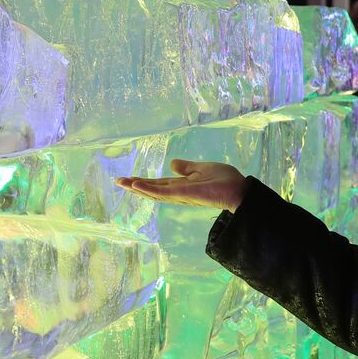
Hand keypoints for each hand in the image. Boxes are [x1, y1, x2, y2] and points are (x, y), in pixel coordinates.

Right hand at [115, 159, 248, 211]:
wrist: (239, 190)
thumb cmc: (225, 180)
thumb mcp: (202, 168)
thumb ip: (187, 168)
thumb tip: (172, 163)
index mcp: (182, 185)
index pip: (159, 184)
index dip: (144, 182)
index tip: (128, 179)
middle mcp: (178, 192)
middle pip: (152, 189)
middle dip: (135, 186)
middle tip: (118, 182)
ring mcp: (180, 194)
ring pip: (154, 192)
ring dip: (137, 188)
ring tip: (122, 183)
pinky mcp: (184, 194)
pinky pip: (163, 192)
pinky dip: (149, 189)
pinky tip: (137, 185)